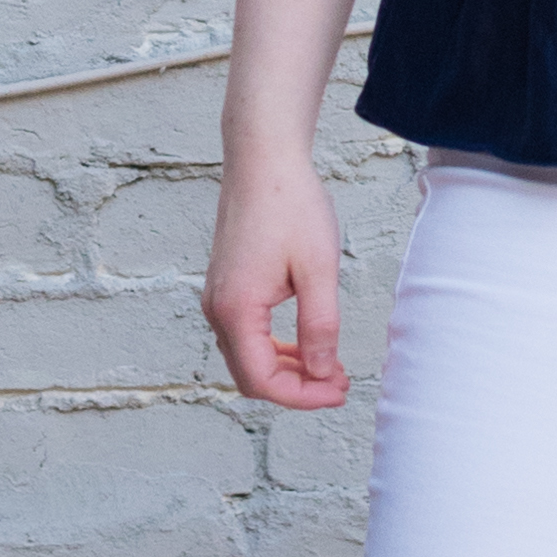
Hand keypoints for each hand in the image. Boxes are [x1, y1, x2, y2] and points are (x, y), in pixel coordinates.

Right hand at [206, 155, 347, 410]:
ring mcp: (218, 298)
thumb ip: (319, 327)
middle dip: (296, 388)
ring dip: (287, 369)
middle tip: (338, 383)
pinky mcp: (226, 286)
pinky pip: (246, 334)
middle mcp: (217, 309)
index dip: (302, 396)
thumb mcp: (318, 270)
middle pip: (250, 376)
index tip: (338, 390)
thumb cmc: (290, 205)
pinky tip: (307, 342)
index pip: (262, 381)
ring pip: (247, 357)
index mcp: (236, 309)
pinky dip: (275, 347)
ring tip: (329, 366)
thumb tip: (320, 372)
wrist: (263, 160)